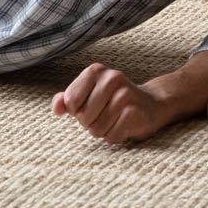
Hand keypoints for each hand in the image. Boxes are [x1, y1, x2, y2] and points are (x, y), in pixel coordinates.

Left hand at [51, 62, 169, 144]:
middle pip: (83, 117)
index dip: (77, 111)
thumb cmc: (112, 102)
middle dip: (90, 123)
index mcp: (96, 71)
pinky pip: (112, 136)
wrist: (151, 104)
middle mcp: (112, 78)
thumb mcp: (88, 96)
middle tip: (105, 115)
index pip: (70, 101)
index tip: (91, 106)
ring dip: (103, 131)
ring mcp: (125, 94)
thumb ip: (68, 100)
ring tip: (114, 120)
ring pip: (96, 129)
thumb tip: (56, 108)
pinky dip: (115, 137)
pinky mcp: (135, 112)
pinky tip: (124, 126)